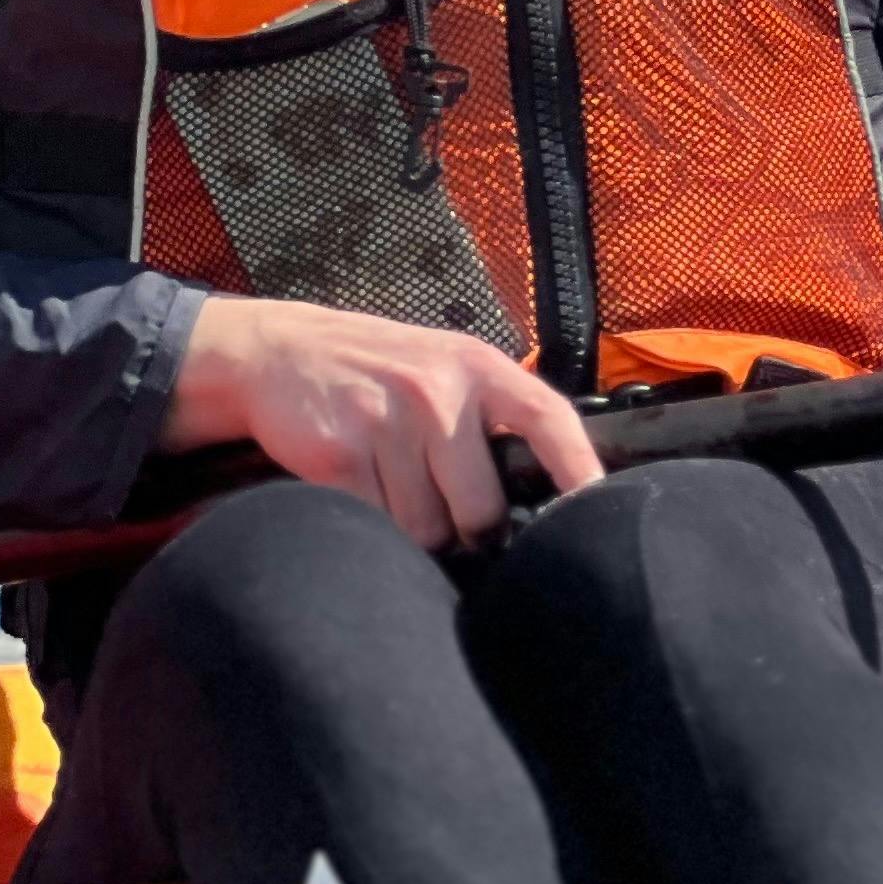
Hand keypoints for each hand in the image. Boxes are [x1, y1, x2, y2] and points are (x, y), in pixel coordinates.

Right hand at [162, 295, 602, 549]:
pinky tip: (362, 493)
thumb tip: (546, 492)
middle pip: (482, 509)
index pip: (548, 419)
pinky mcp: (339, 455)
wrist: (284, 352)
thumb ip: (493, 415)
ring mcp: (389, 423)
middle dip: (472, 531)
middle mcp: (439, 392)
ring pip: (427, 529)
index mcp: (479, 368)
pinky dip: (374, 527)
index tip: (598, 511)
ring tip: (397, 489)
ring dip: (416, 532)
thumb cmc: (384, 371)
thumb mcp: (449, 367)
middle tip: (453, 518)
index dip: (579, 469)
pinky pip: (376, 526)